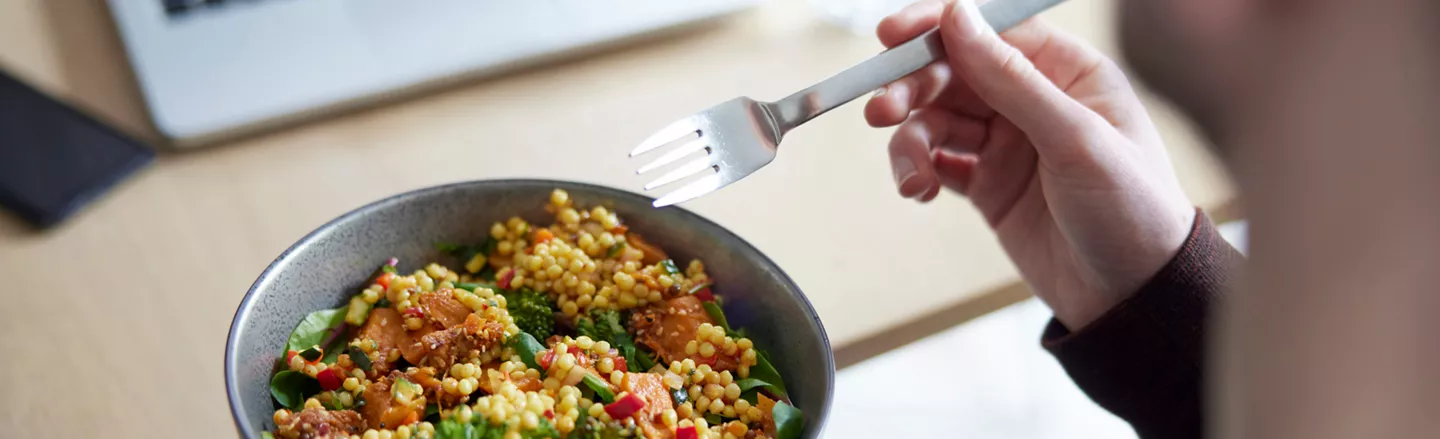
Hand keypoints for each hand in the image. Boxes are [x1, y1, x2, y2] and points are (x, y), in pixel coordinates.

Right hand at [868, 0, 1196, 328]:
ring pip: (937, 120)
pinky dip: (918, 171)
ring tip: (910, 176)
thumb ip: (1011, 79)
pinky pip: (937, 163)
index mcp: (1068, 72)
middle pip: (954, 73)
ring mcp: (1009, 144)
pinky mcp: (989, 186)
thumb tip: (958, 19)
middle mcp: (1034, 102)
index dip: (938, 29)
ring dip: (911, 141)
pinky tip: (919, 189)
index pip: (992, 32)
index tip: (891, 35)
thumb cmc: (1132, 210)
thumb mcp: (1075, 138)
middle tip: (883, 111)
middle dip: (912, 89)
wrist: (1134, 298)